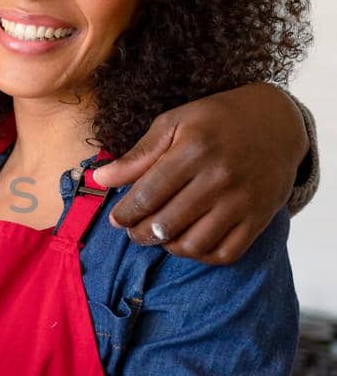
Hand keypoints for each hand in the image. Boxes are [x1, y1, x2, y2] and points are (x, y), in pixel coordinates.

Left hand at [92, 83, 307, 264]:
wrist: (277, 122)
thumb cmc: (217, 120)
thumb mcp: (175, 123)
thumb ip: (138, 154)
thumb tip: (99, 179)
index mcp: (193, 150)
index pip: (147, 196)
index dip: (125, 214)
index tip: (117, 219)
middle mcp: (219, 178)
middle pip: (166, 224)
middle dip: (141, 234)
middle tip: (134, 231)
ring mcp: (241, 201)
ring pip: (194, 245)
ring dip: (169, 247)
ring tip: (160, 236)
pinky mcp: (259, 218)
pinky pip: (225, 253)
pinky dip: (201, 256)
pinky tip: (189, 243)